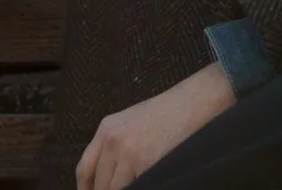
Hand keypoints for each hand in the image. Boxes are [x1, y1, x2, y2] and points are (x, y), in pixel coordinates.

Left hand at [76, 62, 235, 189]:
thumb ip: (115, 145)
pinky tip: (150, 183)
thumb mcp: (133, 121)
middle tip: (121, 189)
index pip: (84, 170)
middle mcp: (112, 141)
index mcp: (107, 128)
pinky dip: (140, 188)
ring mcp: (128, 154)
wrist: (197, 101)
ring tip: (136, 184)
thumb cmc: (170, 111)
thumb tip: (105, 178)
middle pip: (99, 185)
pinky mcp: (145, 165)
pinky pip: (135, 188)